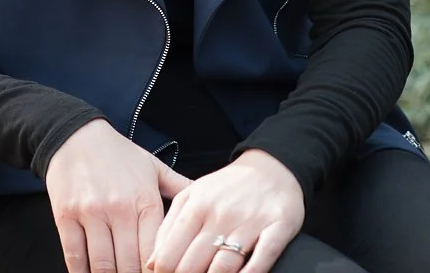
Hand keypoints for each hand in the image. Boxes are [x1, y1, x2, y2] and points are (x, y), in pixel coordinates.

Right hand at [46, 119, 191, 272]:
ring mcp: (91, 213)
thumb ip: (180, 187)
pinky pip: (75, 257)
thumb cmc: (119, 154)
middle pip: (128, 265)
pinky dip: (82, 272)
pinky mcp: (66, 215)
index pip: (154, 253)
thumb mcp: (153, 167)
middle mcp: (120, 208)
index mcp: (145, 199)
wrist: (77, 135)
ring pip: (102, 265)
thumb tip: (206, 202)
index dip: (157, 272)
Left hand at [148, 149, 304, 272]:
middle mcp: (221, 213)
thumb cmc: (228, 187)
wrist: (272, 167)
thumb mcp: (193, 195)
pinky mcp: (277, 227)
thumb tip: (151, 262)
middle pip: (192, 265)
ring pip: (223, 268)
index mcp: (196, 205)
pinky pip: (260, 261)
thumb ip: (170, 226)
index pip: (169, 253)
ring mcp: (249, 222)